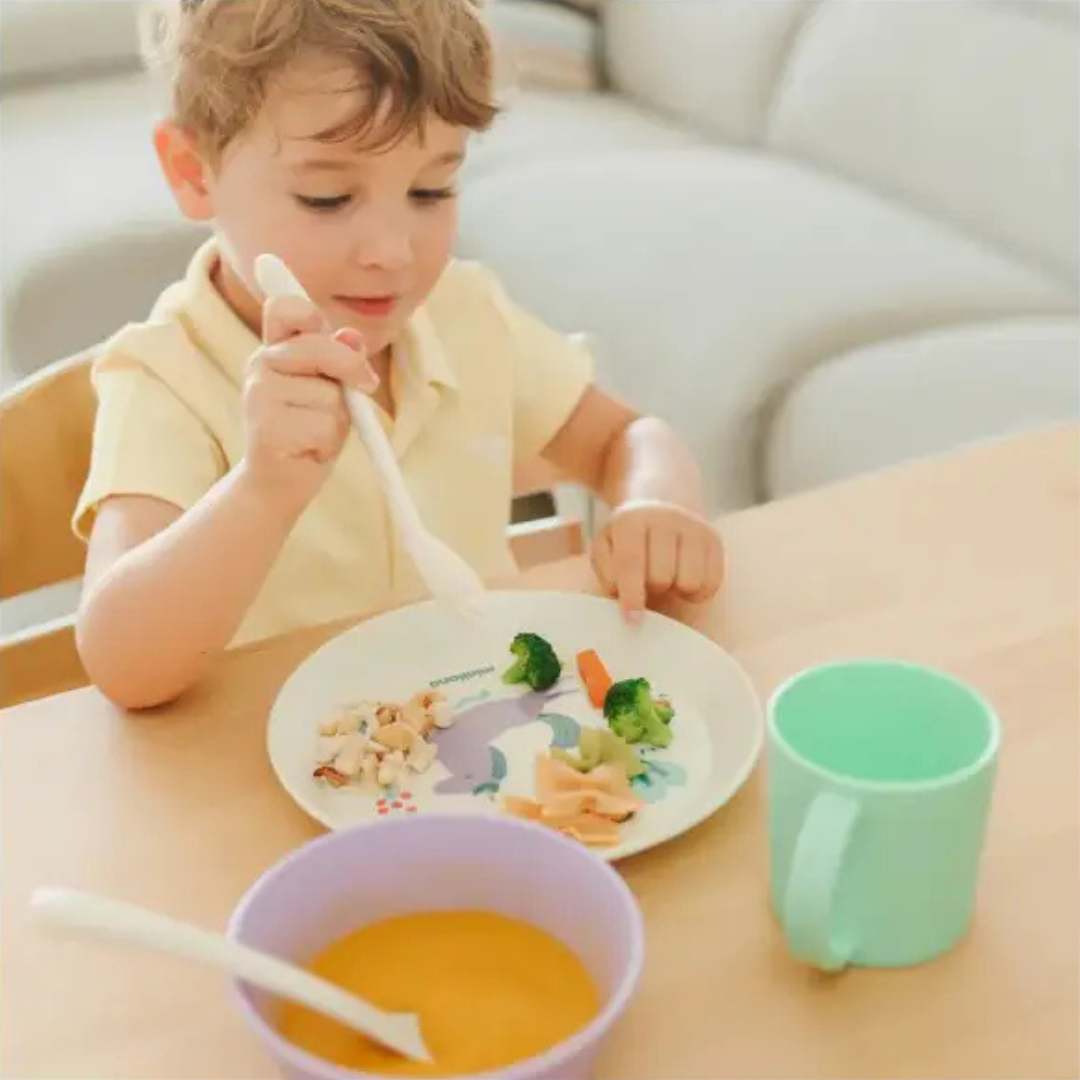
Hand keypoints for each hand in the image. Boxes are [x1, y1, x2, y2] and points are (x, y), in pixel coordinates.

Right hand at [242, 295, 376, 514]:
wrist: (278, 483)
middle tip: (364, 386)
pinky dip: (328, 443)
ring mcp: (260, 395)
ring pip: (329, 394)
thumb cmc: (308, 432)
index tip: (339, 338)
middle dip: (352, 368)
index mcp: (276, 349)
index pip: (285, 308)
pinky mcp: (267, 427)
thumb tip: (352, 338)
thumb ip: (341, 362)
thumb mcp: (331, 391)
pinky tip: (309, 450)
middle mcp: (261, 365)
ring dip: (338, 419)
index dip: (311, 314)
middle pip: (320, 346)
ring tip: (317, 433)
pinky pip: (324, 425)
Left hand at [591, 499, 724, 621]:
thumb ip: (608, 574)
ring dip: (676, 590)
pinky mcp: (714, 539)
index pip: (631, 563)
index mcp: (630, 520)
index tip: (632, 622)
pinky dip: (697, 592)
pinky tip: (684, 578)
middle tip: (647, 581)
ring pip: (690, 582)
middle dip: (651, 588)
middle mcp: (665, 518)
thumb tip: (623, 603)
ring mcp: (694, 526)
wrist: (658, 502)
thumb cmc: (626, 537)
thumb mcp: (606, 548)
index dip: (631, 596)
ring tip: (668, 577)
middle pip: (661, 577)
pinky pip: (712, 583)